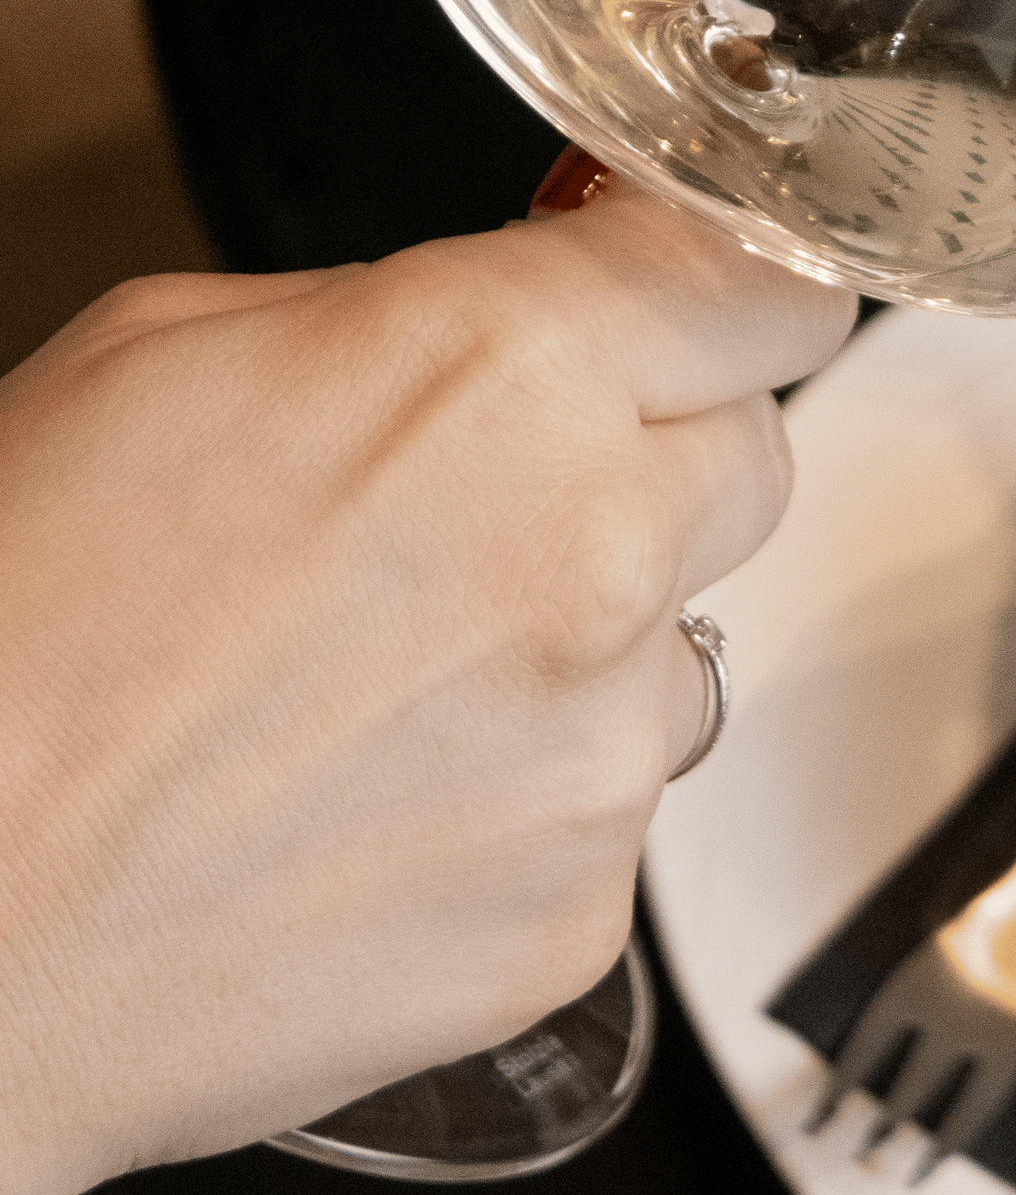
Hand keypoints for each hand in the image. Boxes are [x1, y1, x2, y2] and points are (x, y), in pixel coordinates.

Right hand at [0, 184, 852, 1194]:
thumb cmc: (6, 636)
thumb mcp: (169, 349)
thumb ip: (402, 312)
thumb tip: (518, 304)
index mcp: (506, 377)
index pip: (761, 279)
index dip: (715, 284)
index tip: (682, 296)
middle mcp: (596, 555)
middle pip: (756, 451)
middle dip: (657, 451)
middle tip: (502, 493)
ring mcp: (602, 751)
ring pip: (687, 648)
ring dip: (590, 643)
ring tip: (385, 683)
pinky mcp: (581, 915)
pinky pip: (611, 815)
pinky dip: (521, 804)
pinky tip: (366, 807)